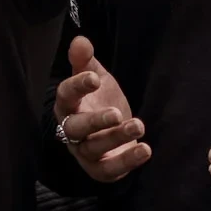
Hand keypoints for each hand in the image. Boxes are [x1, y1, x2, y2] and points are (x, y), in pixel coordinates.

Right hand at [55, 36, 149, 182]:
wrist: (112, 130)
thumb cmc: (99, 100)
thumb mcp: (95, 76)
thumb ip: (85, 61)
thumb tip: (80, 40)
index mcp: (68, 105)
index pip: (66, 96)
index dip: (77, 87)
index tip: (94, 78)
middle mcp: (71, 130)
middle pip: (75, 128)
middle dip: (95, 121)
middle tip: (117, 113)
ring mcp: (85, 152)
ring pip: (94, 148)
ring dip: (117, 138)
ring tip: (139, 125)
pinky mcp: (101, 169)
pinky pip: (110, 171)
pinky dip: (127, 162)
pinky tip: (145, 149)